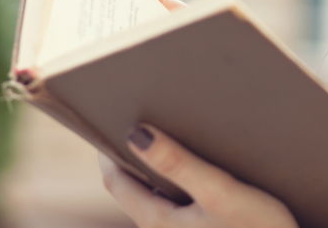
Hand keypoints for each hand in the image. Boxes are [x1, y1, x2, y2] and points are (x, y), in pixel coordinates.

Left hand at [99, 123, 298, 227]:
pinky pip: (181, 200)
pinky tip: (207, 160)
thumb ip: (178, 163)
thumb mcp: (219, 192)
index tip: (109, 112)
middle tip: (146, 112)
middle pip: (135, 185)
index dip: (108, 147)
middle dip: (136, 150)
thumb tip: (136, 133)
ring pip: (159, 192)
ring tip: (178, 128)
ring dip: (162, 163)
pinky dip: (182, 177)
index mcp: (156, 220)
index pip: (115, 180)